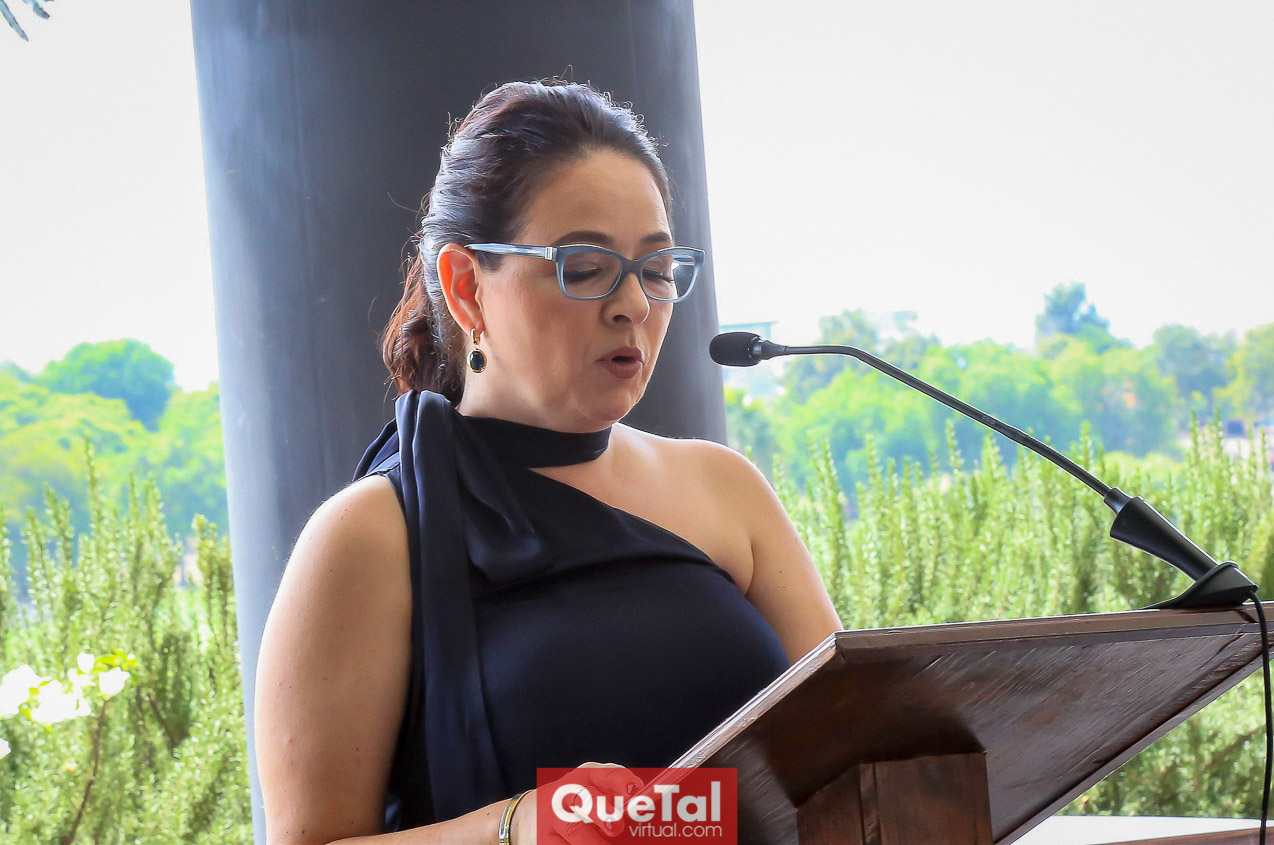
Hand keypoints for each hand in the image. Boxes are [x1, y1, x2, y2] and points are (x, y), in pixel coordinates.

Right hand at [511, 761, 643, 844]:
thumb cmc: (572, 803)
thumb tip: (643, 810)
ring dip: (592, 842)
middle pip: (584, 798)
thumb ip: (615, 796)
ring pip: (573, 830)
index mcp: (585, 778)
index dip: (620, 781)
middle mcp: (568, 794)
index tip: (636, 789)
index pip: (605, 775)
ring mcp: (554, 818)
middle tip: (616, 825)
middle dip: (601, 811)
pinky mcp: (544, 839)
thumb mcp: (591, 791)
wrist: (528, 813)